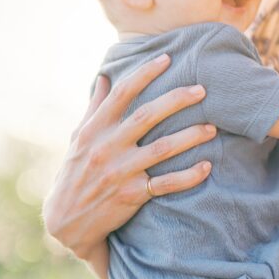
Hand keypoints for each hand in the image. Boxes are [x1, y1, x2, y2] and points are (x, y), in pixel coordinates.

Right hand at [42, 56, 215, 259]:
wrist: (66, 221)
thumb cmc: (74, 173)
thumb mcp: (78, 139)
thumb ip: (94, 108)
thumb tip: (104, 77)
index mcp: (94, 129)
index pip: (121, 93)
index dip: (144, 73)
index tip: (166, 58)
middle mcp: (107, 147)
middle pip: (147, 115)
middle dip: (177, 99)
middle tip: (202, 90)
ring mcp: (121, 172)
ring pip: (163, 149)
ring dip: (191, 137)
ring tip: (212, 129)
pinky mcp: (132, 195)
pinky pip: (167, 184)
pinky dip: (189, 176)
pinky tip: (207, 167)